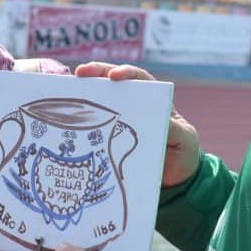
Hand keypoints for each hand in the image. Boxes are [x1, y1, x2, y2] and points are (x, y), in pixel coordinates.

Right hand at [75, 61, 201, 185]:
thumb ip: (175, 129)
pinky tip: (66, 117)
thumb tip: (162, 122)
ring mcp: (120, 119)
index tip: (113, 76)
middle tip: (80, 73)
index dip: (126, 72)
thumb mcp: (184, 139)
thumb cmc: (183, 151)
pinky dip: (80, 119)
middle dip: (96, 73)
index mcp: (154, 99)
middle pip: (113, 82)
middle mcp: (134, 104)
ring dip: (84, 92)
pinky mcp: (110, 137)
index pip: (139, 78)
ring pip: (100, 100)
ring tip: (66, 89)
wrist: (175, 178)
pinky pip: (94, 124)